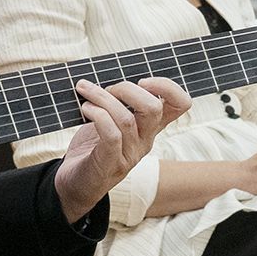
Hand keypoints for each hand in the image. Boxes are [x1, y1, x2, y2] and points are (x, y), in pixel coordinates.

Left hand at [49, 77, 190, 221]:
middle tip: (107, 89)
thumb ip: (121, 101)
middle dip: (127, 89)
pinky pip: (111, 135)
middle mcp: (146, 140)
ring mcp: (130, 154)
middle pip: (153, 108)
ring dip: (102, 97)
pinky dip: (97, 115)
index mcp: (151, 127)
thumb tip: (112, 71)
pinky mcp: (111, 163)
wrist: (76, 184)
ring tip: (85, 91)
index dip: (168, 86)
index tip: (143, 80)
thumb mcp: (114, 121)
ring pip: (126, 118)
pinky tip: (85, 108)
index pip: (181, 105)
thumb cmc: (94, 146)